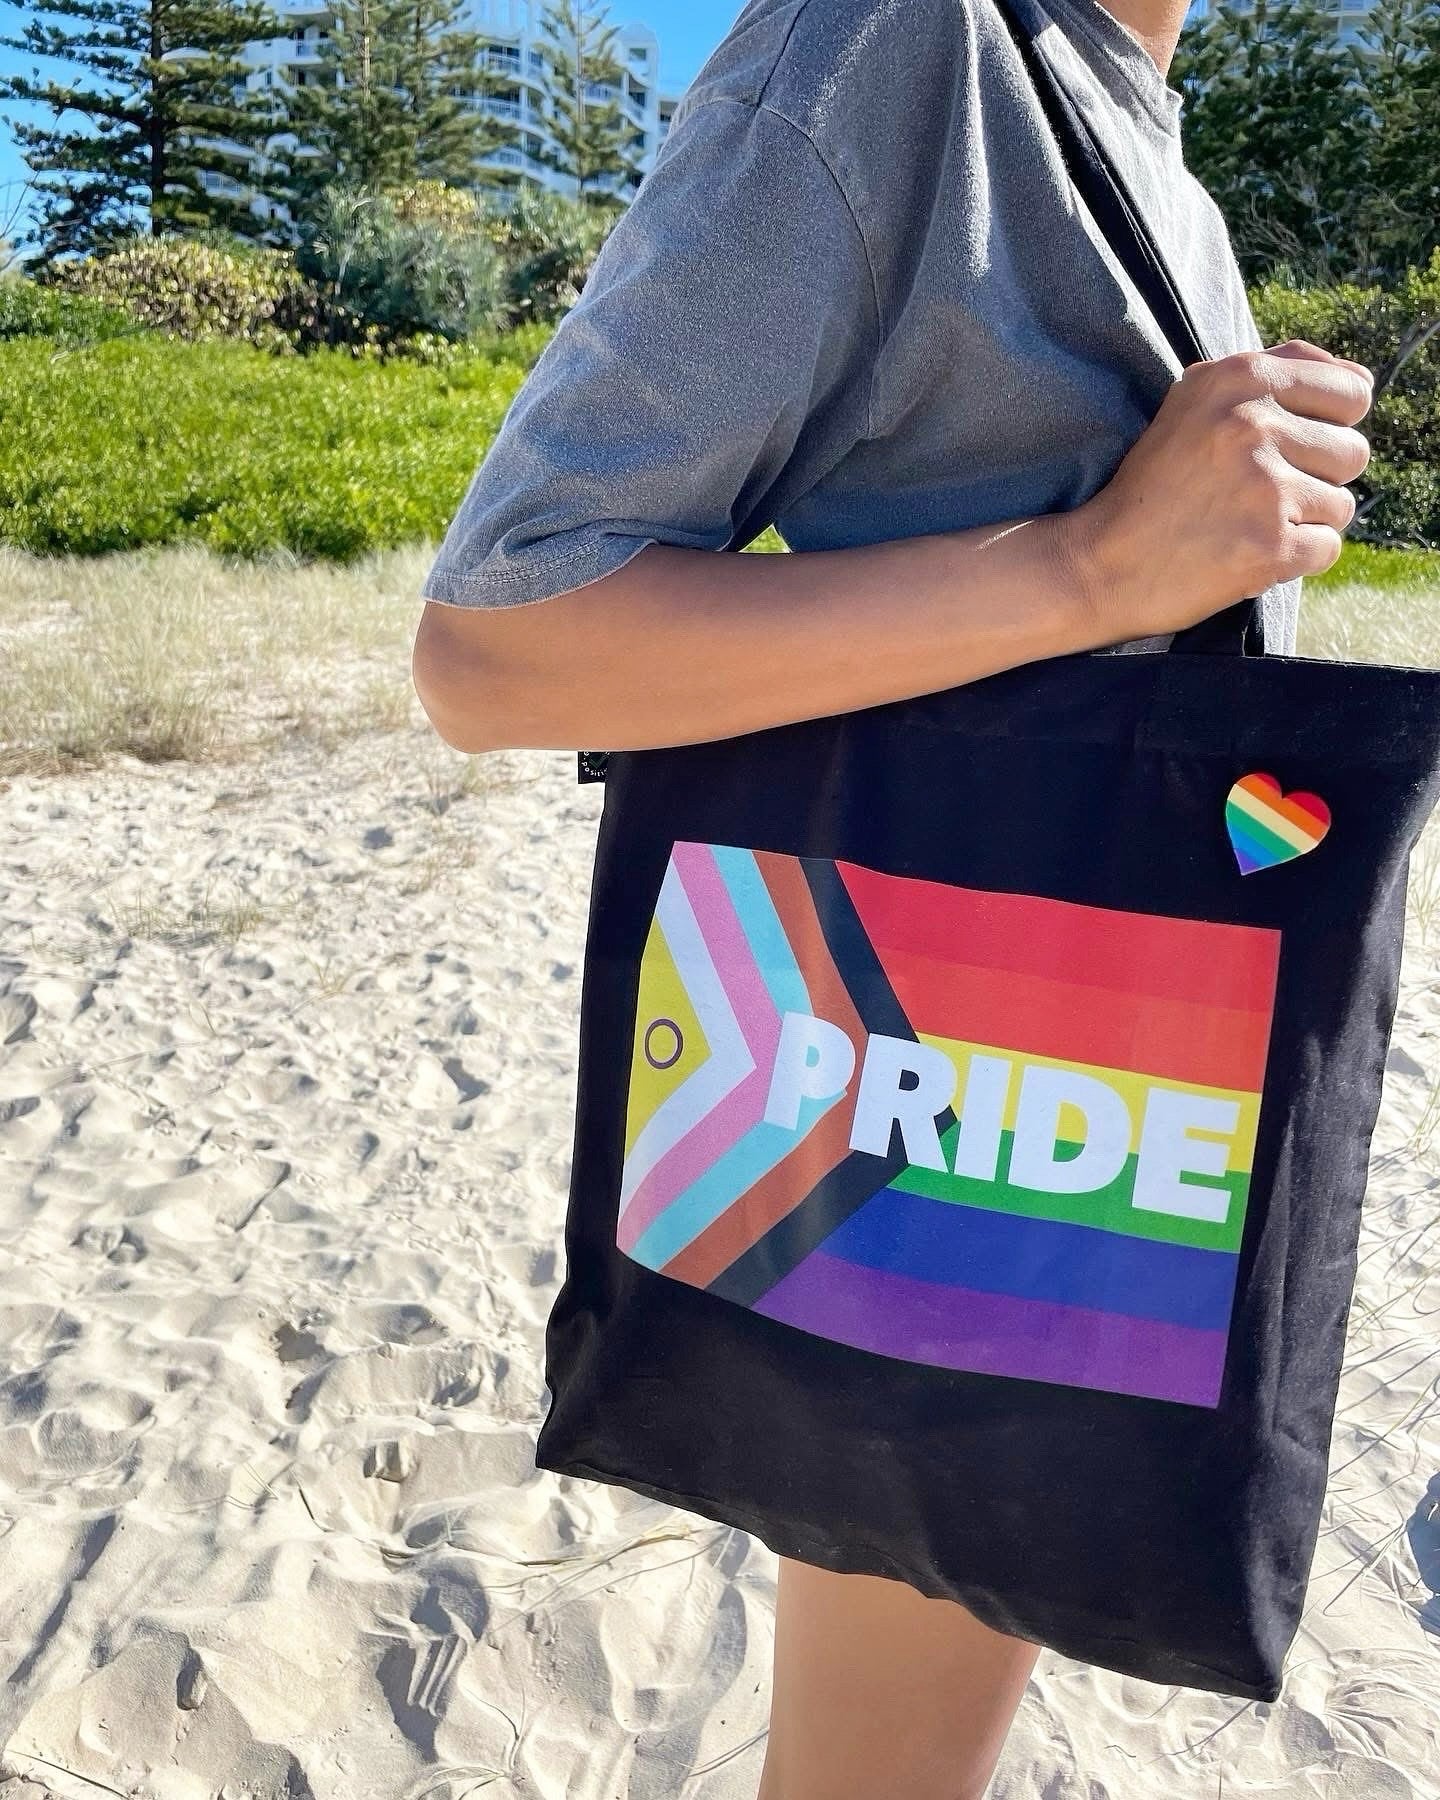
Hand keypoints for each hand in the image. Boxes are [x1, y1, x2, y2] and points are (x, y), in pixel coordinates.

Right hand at [1066, 339, 1373, 643]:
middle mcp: (1254, 424)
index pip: (1350, 391)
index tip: (1287, 450)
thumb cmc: (1151, 486)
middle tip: (1257, 496)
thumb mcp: (1196, 402)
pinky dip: (1294, 560)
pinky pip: (1327, 548)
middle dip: (1315, 479)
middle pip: (1352, 452)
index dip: (1328, 426)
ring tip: (1245, 525)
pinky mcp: (1270, 544)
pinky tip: (1248, 554)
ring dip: (1302, 523)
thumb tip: (1363, 379)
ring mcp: (1265, 486)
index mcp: (1239, 378)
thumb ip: (1279, 371)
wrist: (1097, 563)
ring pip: (1341, 505)